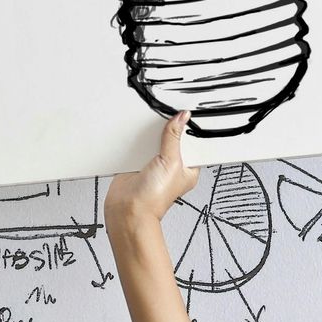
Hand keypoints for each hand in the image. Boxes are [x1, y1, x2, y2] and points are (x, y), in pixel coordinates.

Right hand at [104, 111, 198, 233]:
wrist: (127, 209)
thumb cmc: (155, 197)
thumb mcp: (171, 162)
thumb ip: (174, 138)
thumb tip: (182, 118)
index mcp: (188, 168)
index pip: (193, 143)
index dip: (190, 129)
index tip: (187, 113)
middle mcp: (172, 166)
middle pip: (173, 139)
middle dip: (169, 128)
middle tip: (167, 113)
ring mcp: (154, 163)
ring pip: (154, 140)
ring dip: (150, 134)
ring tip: (150, 122)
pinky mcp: (137, 162)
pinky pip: (138, 145)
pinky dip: (136, 139)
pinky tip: (136, 133)